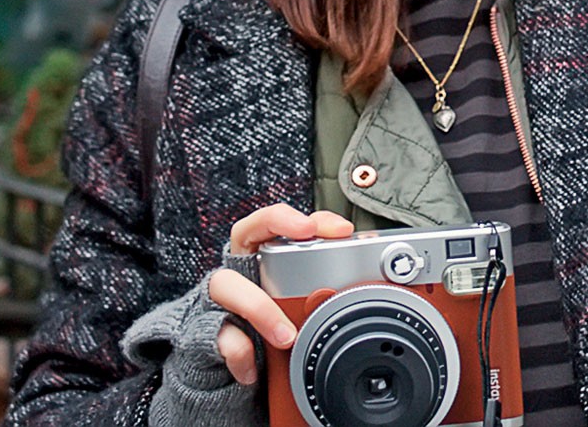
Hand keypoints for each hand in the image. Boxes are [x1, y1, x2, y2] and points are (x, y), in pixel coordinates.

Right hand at [209, 205, 355, 384]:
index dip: (300, 216)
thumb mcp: (302, 305)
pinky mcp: (205, 330)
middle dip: (278, 225)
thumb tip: (382, 284)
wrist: (229, 363)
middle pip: (244, 230)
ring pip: (227, 284)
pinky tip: (254, 372)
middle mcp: (239, 267)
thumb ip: (327, 287)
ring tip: (286, 336)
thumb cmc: (273, 324)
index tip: (335, 226)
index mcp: (262, 255)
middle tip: (308, 234)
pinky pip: (220, 336)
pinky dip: (239, 355)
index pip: (275, 219)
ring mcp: (220, 298)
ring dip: (260, 307)